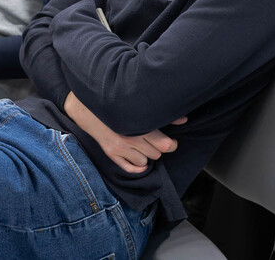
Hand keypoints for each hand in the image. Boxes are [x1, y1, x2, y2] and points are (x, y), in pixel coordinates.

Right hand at [64, 92, 185, 173]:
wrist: (90, 107)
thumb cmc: (119, 105)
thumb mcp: (141, 107)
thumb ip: (165, 115)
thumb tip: (184, 120)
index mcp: (139, 125)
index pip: (165, 145)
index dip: (171, 144)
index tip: (171, 140)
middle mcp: (129, 138)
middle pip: (156, 154)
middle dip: (159, 148)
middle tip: (157, 141)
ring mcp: (119, 148)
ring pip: (145, 161)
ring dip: (147, 155)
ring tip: (144, 145)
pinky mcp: (111, 154)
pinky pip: (131, 168)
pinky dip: (138, 166)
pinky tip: (139, 158)